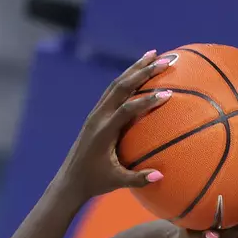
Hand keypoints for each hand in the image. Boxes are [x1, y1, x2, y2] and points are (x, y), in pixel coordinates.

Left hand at [56, 50, 177, 202]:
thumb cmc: (94, 183)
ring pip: (116, 84)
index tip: (168, 93)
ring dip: (135, 68)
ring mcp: (96, 113)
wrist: (70, 180)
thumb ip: (138, 179)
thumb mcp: (116, 182)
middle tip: (164, 60)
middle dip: (143, 71)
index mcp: (103, 131)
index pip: (127, 109)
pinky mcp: (96, 114)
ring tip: (153, 54)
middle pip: (121, 86)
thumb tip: (161, 176)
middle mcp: (98, 117)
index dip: (147, 101)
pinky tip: (139, 72)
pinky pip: (113, 91)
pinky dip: (127, 78)